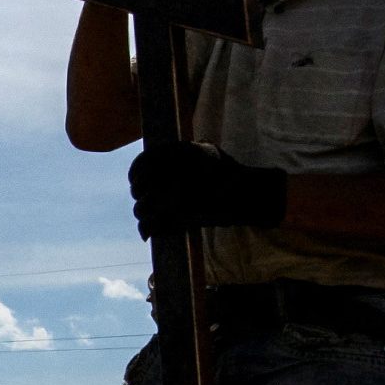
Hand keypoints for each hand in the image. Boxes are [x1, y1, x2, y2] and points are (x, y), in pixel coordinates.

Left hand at [130, 142, 287, 240]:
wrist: (249, 195)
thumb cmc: (229, 173)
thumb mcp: (208, 152)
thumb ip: (183, 152)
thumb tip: (154, 162)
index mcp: (181, 153)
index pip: (145, 161)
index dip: (135, 173)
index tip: (135, 181)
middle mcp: (176, 172)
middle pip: (140, 187)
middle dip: (138, 197)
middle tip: (142, 202)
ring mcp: (178, 194)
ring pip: (142, 207)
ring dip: (142, 215)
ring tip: (145, 219)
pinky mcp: (181, 217)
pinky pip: (152, 224)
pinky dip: (147, 230)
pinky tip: (148, 233)